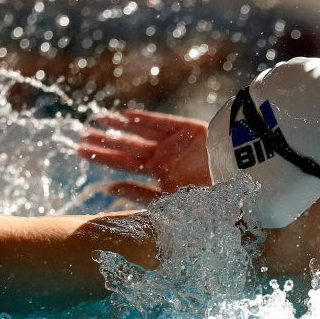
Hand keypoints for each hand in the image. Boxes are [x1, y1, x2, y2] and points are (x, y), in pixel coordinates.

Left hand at [78, 109, 211, 203]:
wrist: (239, 185)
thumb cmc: (208, 201)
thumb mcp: (171, 202)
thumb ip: (140, 195)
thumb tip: (108, 189)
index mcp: (160, 177)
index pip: (124, 167)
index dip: (102, 159)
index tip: (81, 152)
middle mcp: (164, 160)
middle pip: (128, 150)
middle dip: (104, 143)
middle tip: (80, 136)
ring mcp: (175, 144)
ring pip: (140, 134)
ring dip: (118, 128)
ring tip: (96, 119)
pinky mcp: (188, 130)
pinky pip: (161, 122)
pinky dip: (143, 119)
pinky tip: (124, 116)